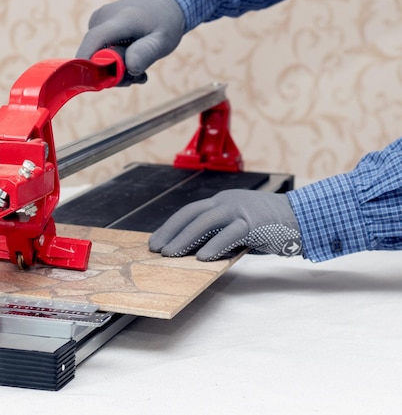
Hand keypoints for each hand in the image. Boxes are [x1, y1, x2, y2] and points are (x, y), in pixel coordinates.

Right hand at [76, 0, 184, 78]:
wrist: (164, 5)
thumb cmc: (165, 23)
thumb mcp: (163, 41)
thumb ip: (147, 53)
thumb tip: (130, 67)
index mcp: (121, 19)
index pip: (94, 40)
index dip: (87, 63)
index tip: (94, 83)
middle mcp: (104, 16)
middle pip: (94, 54)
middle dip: (111, 73)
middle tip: (136, 77)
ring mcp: (98, 20)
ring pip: (96, 55)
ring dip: (114, 69)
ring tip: (137, 66)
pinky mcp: (97, 24)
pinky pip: (98, 50)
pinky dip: (112, 61)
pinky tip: (130, 59)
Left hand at [148, 190, 301, 260]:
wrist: (304, 218)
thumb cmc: (271, 226)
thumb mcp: (239, 227)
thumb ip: (220, 235)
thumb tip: (195, 253)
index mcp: (223, 202)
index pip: (190, 212)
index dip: (171, 226)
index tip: (156, 241)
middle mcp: (228, 202)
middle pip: (192, 214)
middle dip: (171, 232)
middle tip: (157, 248)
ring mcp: (241, 210)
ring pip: (206, 222)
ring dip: (186, 239)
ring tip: (172, 254)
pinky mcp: (255, 223)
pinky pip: (230, 234)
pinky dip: (215, 245)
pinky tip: (203, 258)